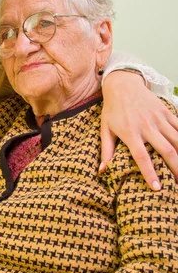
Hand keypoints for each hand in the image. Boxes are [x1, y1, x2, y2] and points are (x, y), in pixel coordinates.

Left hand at [101, 70, 177, 187]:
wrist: (123, 85)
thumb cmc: (112, 110)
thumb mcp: (105, 129)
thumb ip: (106, 151)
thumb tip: (102, 171)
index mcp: (130, 132)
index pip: (142, 157)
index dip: (150, 173)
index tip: (157, 188)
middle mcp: (147, 126)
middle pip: (166, 150)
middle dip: (176, 168)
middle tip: (177, 185)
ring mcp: (159, 118)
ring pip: (177, 140)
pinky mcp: (166, 112)